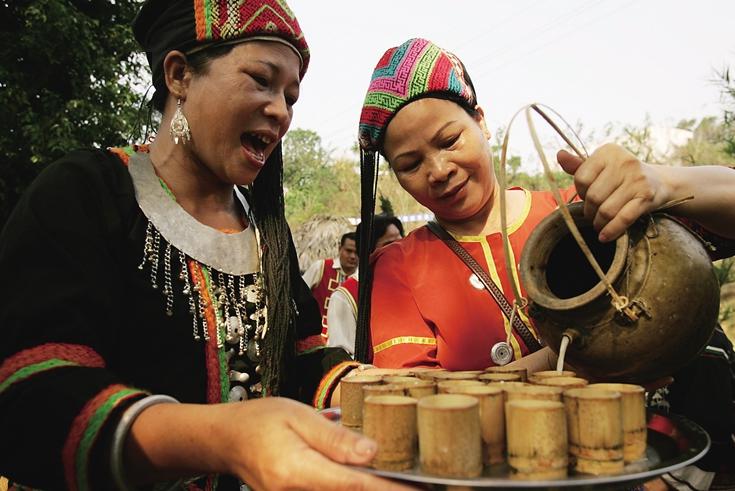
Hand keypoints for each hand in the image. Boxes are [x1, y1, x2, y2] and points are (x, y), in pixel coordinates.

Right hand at [223, 397, 415, 490]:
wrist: (227, 440)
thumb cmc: (260, 421)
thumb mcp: (298, 416)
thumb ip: (335, 437)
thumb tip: (372, 452)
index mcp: (297, 471)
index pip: (354, 486)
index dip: (390, 489)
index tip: (419, 488)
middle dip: (384, 490)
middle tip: (419, 483)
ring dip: (370, 488)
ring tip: (400, 480)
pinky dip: (352, 488)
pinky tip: (371, 479)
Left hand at [557, 144, 669, 241]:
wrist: (659, 182)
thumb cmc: (621, 175)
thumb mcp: (601, 167)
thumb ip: (579, 165)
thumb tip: (560, 155)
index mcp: (608, 151)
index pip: (581, 178)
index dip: (580, 192)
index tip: (586, 196)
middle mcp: (625, 162)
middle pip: (593, 196)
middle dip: (589, 211)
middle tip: (592, 214)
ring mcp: (637, 179)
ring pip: (606, 210)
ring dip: (598, 223)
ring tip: (598, 224)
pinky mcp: (647, 196)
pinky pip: (623, 218)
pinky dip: (611, 231)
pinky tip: (604, 236)